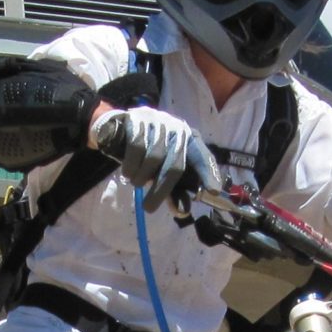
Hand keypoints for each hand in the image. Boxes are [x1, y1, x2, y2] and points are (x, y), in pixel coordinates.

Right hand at [92, 106, 221, 213]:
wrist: (118, 130)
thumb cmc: (147, 155)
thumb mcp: (161, 173)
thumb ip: (174, 192)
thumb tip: (182, 212)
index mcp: (189, 141)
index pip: (203, 158)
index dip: (209, 174)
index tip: (213, 191)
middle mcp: (177, 129)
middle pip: (176, 165)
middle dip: (161, 189)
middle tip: (149, 208)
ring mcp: (158, 122)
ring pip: (155, 157)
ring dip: (142, 177)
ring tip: (136, 183)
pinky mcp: (138, 120)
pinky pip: (137, 147)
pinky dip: (132, 165)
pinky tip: (128, 172)